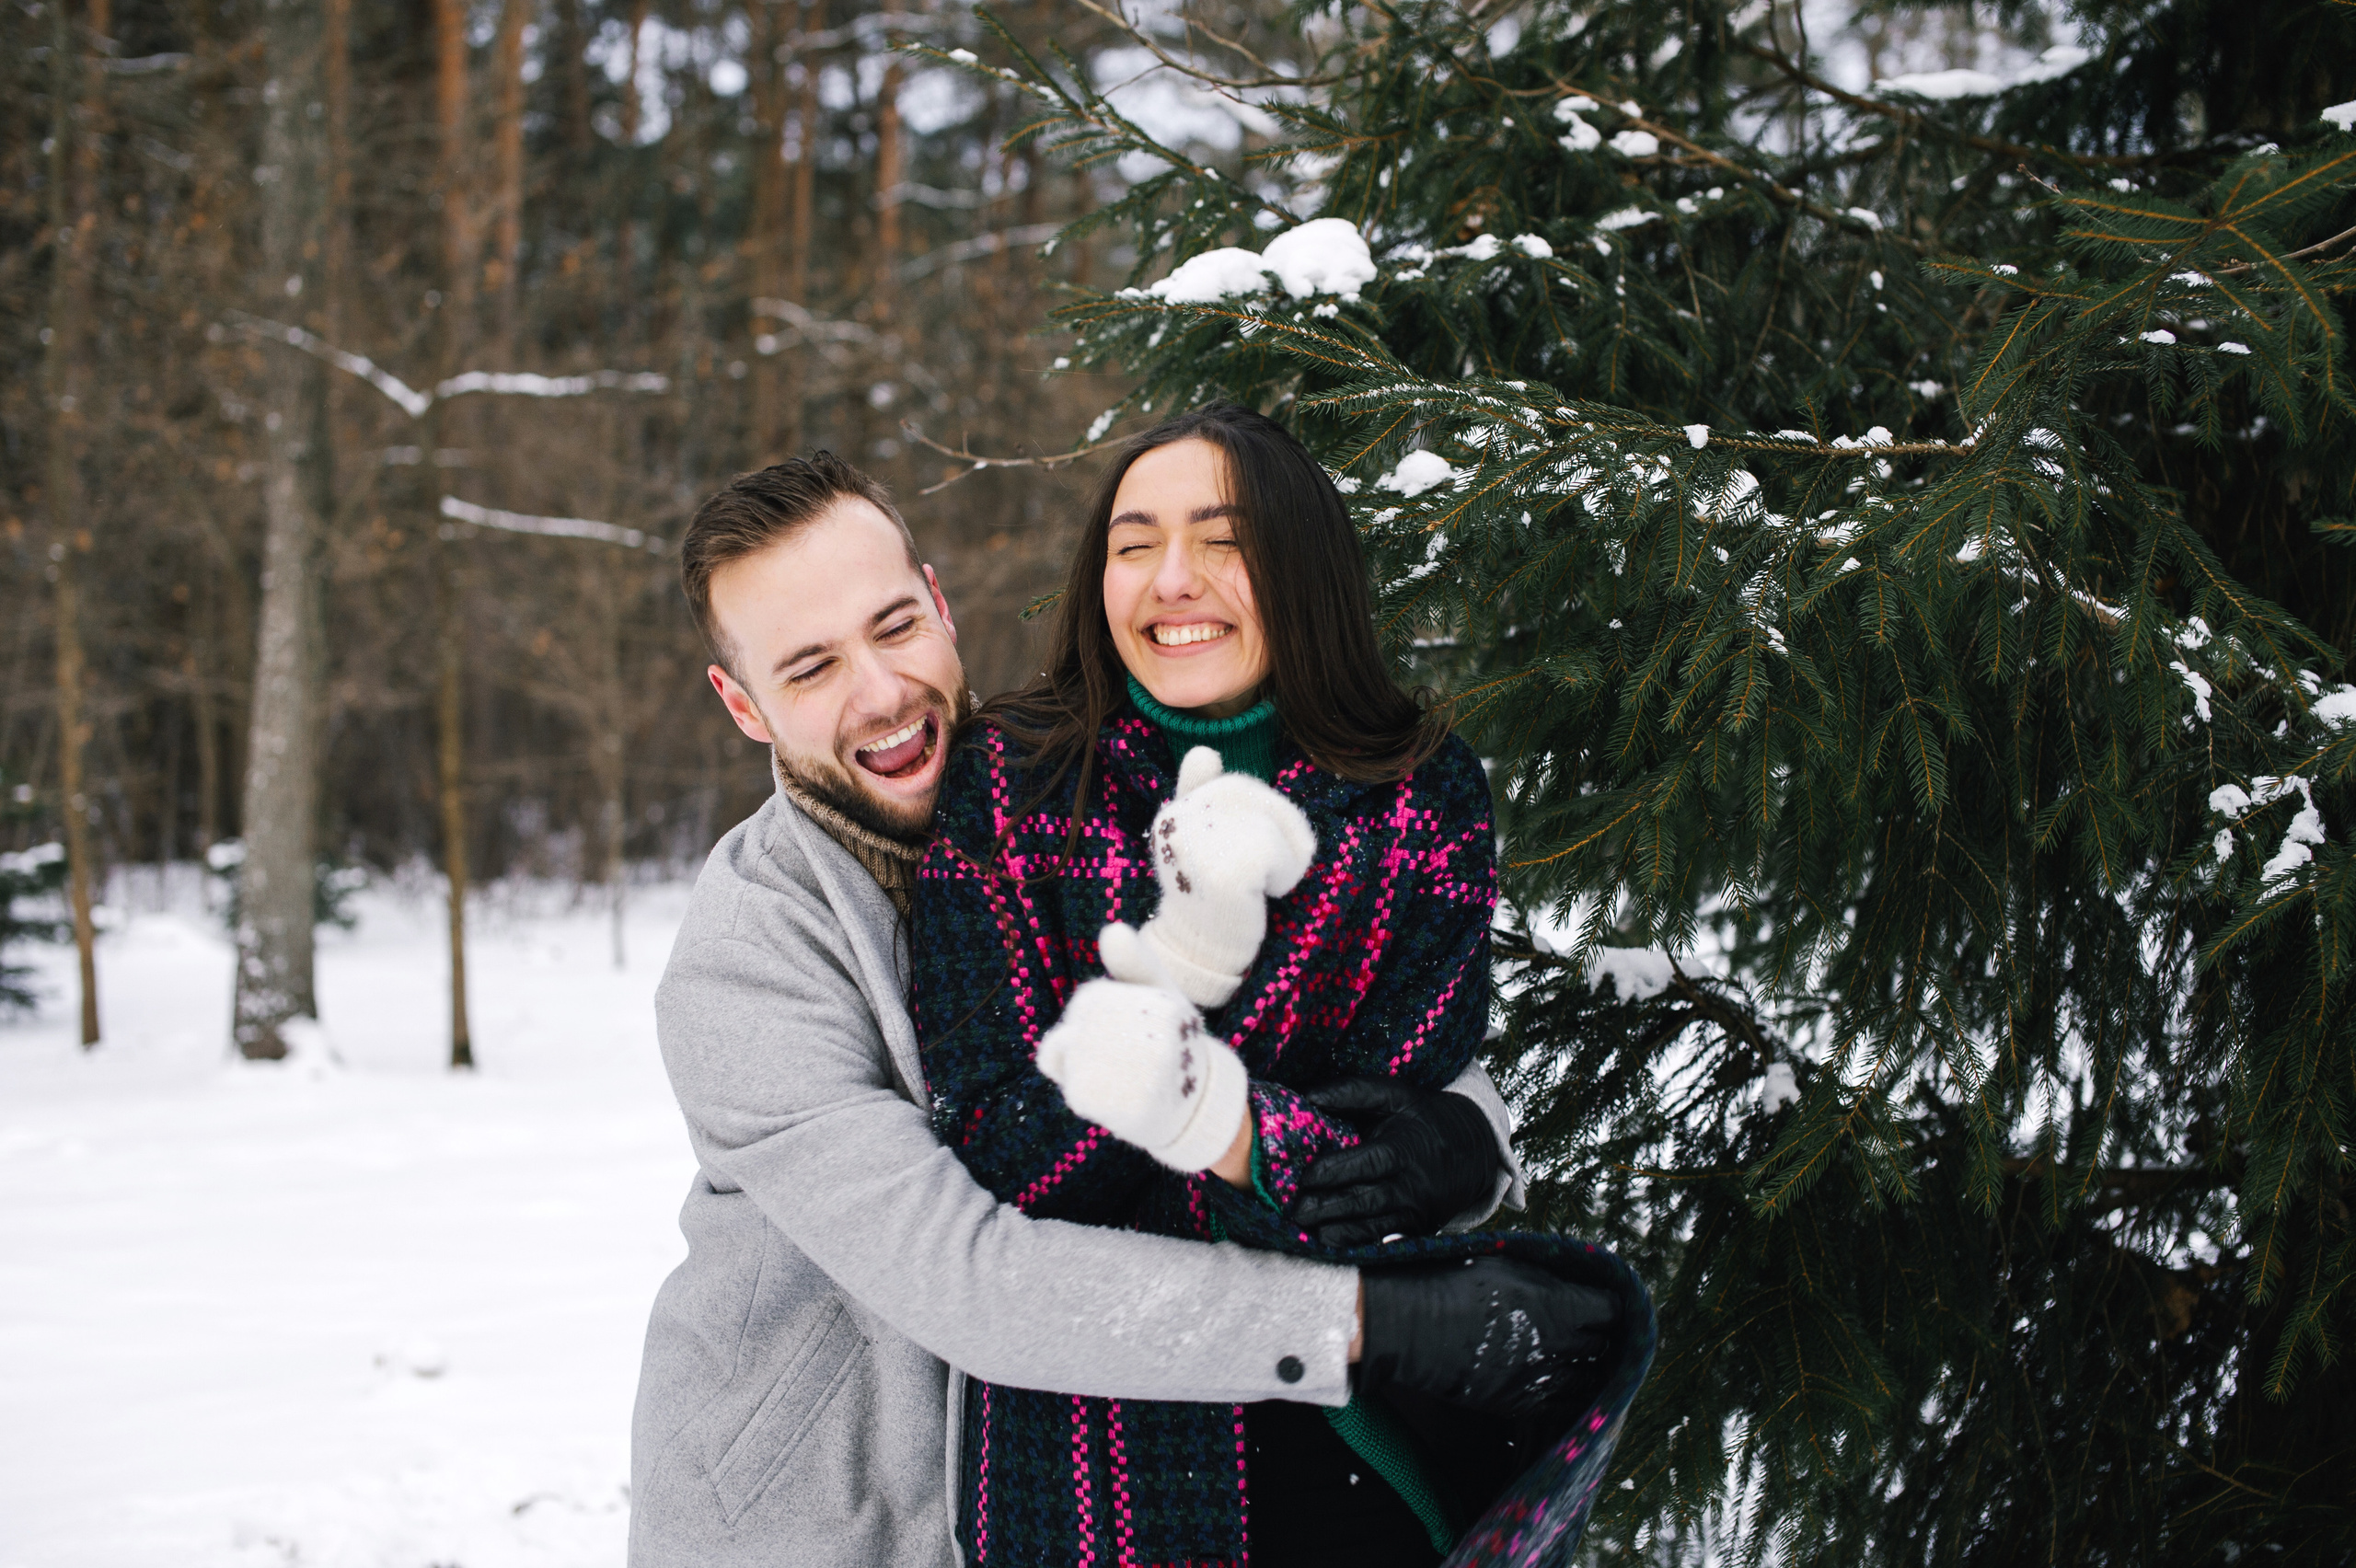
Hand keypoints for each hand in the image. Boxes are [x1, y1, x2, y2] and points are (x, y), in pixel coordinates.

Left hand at [1035, 947, 1248, 1173]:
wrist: (1196, 1103)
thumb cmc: (1170, 1038)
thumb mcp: (1159, 993)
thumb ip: (1134, 963)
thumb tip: (1112, 929)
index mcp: (1163, 1006)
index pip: (1088, 1002)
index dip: (1090, 1015)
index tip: (1123, 1027)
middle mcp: (1157, 1040)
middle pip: (1075, 1033)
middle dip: (1083, 1045)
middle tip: (1118, 1058)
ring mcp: (1146, 1079)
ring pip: (1073, 1063)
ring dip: (1082, 1071)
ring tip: (1115, 1076)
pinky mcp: (1131, 1112)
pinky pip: (1080, 1097)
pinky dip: (1086, 1099)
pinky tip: (1112, 1097)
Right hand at [1124, 746, 1316, 1009]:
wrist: (1201, 954)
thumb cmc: (1207, 895)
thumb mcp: (1204, 840)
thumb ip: (1201, 794)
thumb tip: (1202, 749)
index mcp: (1174, 815)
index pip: (1235, 788)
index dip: (1256, 818)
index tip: (1244, 858)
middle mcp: (1179, 824)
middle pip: (1257, 796)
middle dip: (1275, 827)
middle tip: (1264, 871)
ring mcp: (1202, 847)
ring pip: (1271, 821)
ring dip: (1282, 851)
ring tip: (1262, 883)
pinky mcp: (1228, 872)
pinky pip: (1281, 851)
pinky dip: (1286, 872)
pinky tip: (1264, 896)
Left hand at [1290, 1079, 1501, 1245]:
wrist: (1475, 1148)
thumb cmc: (1425, 1117)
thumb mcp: (1396, 1095)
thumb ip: (1353, 1092)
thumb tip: (1309, 1096)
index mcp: (1405, 1148)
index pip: (1367, 1163)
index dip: (1335, 1171)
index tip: (1305, 1177)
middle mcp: (1413, 1184)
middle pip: (1366, 1200)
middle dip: (1328, 1208)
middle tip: (1296, 1212)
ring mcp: (1418, 1211)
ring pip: (1373, 1226)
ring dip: (1339, 1230)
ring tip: (1307, 1230)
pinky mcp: (1420, 1228)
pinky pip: (1385, 1239)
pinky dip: (1358, 1243)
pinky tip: (1332, 1241)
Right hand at [1358, 1257, 1618, 1416]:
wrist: (1414, 1326)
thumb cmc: (1454, 1282)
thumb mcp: (1506, 1262)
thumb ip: (1546, 1275)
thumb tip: (1570, 1278)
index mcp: (1559, 1304)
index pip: (1611, 1310)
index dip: (1609, 1305)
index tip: (1602, 1302)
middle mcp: (1558, 1344)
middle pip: (1601, 1345)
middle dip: (1598, 1336)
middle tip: (1590, 1328)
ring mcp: (1540, 1378)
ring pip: (1587, 1379)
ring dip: (1587, 1368)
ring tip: (1578, 1359)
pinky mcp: (1521, 1403)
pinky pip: (1563, 1406)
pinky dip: (1569, 1396)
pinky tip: (1561, 1385)